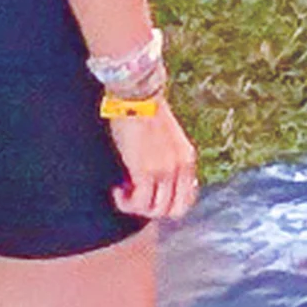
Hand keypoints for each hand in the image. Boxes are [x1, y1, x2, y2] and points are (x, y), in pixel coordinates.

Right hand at [108, 103, 200, 222]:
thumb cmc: (145, 113)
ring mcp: (165, 171)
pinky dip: (126, 203)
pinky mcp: (145, 170)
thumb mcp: (167, 139)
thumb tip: (156, 179)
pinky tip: (117, 190)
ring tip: (123, 192)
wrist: (138, 96)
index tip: (150, 194)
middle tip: (135, 197)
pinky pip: (140, 203)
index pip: (188, 199)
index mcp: (188, 160)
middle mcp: (181, 168)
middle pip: (174, 210)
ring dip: (136, 207)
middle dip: (152, 210)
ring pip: (155, 211)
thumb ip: (168, 158)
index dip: (168, 204)